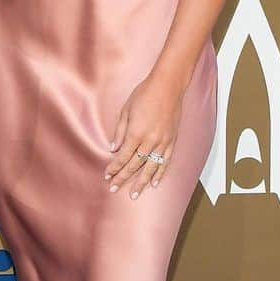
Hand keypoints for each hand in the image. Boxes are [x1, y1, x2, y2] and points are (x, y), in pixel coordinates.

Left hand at [104, 72, 182, 199]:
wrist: (167, 86)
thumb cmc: (144, 95)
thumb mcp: (125, 111)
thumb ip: (119, 132)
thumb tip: (113, 149)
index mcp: (136, 133)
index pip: (123, 157)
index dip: (114, 167)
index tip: (107, 175)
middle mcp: (150, 141)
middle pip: (135, 165)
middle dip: (123, 177)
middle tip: (115, 188)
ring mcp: (163, 142)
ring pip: (151, 167)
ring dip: (141, 182)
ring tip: (135, 194)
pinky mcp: (172, 140)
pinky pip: (165, 161)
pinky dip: (159, 173)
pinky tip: (154, 182)